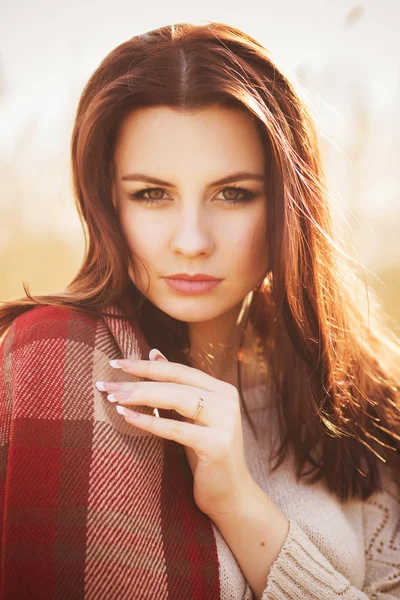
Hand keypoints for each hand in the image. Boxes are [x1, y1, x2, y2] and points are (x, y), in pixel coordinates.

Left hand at [95, 349, 253, 519]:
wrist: (232, 496)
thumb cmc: (206, 455)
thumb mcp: (191, 418)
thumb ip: (176, 387)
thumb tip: (154, 352)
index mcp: (222, 389)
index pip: (179, 370)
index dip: (146, 365)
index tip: (116, 363)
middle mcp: (227, 400)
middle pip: (176, 382)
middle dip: (138, 380)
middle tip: (106, 383)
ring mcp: (225, 422)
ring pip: (178, 398)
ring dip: (142, 396)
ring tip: (113, 397)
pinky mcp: (217, 445)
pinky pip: (176, 429)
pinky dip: (149, 422)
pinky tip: (126, 416)